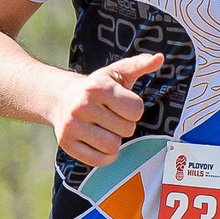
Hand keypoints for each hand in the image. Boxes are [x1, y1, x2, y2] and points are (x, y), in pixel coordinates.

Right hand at [47, 53, 163, 166]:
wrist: (59, 97)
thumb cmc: (95, 86)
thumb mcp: (116, 72)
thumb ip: (139, 65)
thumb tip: (159, 58)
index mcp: (98, 87)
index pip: (136, 109)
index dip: (134, 110)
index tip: (123, 105)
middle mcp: (83, 105)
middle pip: (126, 129)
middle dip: (124, 125)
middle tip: (112, 118)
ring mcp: (72, 125)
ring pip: (112, 146)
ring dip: (114, 141)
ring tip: (105, 129)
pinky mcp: (66, 142)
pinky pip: (97, 160)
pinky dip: (104, 156)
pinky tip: (98, 143)